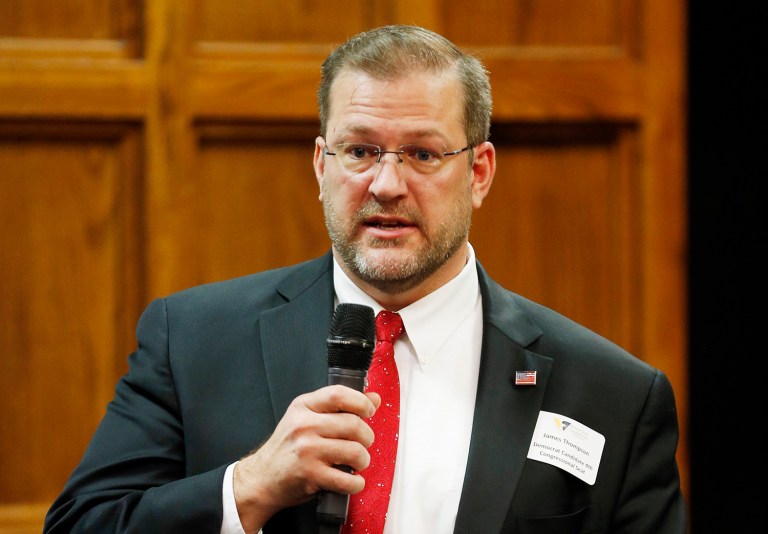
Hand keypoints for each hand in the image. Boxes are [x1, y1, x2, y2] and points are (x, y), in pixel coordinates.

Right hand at [232, 385, 379, 531]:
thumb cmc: (289, 447)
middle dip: (367, 437)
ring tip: (356, 463)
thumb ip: (340, 407)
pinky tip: (351, 481)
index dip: (361, 402)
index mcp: (304, 406)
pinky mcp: (310, 475)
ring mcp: (307, 451)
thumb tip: (374, 398)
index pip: (339, 395)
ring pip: (355, 451)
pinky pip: (347, 479)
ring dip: (363, 460)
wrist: (262, 478)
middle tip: (362, 444)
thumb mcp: (307, 418)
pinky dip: (356, 484)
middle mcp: (304, 425)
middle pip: (354, 424)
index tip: (368, 412)